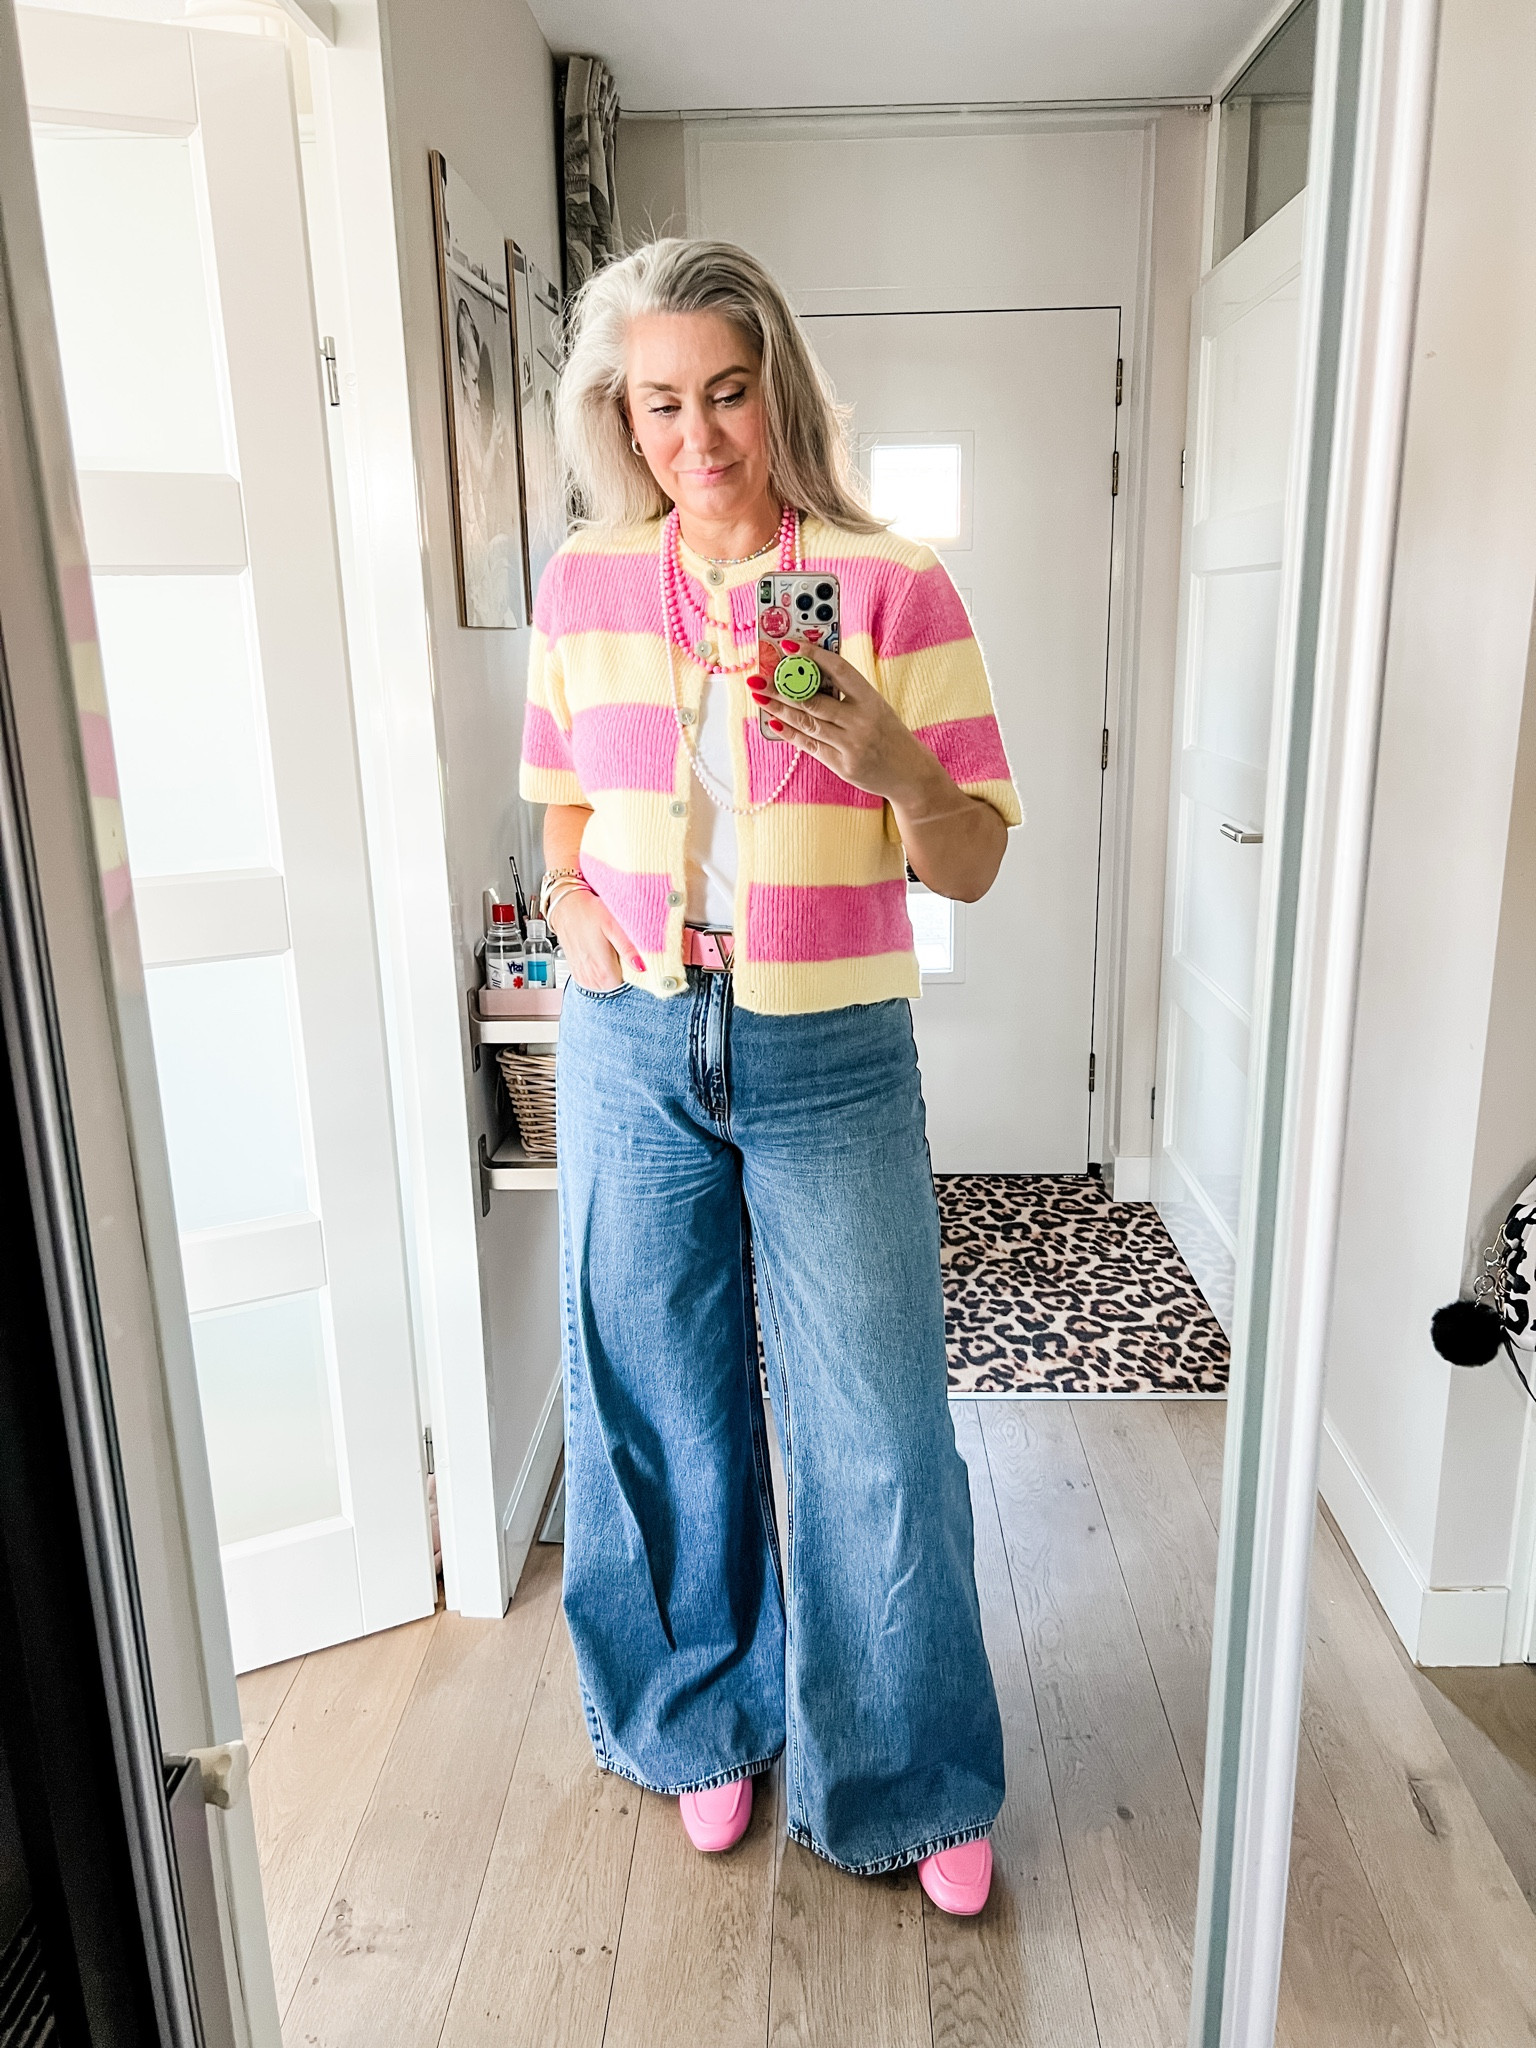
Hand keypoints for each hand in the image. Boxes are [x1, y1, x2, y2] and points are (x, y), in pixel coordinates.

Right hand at [548, 885, 642, 991]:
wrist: (564, 906)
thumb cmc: (588, 911)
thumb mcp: (612, 925)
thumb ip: (628, 948)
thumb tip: (642, 967)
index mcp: (603, 971)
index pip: (629, 986)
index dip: (636, 974)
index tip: (637, 960)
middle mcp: (591, 979)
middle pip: (618, 987)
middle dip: (625, 973)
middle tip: (623, 952)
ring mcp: (583, 978)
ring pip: (606, 986)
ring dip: (613, 973)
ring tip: (611, 952)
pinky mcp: (577, 974)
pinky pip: (595, 982)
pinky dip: (601, 973)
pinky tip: (601, 956)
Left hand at [749, 641, 946, 809]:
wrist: (911, 775)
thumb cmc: (890, 736)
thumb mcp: (877, 708)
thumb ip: (848, 694)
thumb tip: (810, 676)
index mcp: (872, 700)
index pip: (839, 670)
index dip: (812, 656)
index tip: (788, 646)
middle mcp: (862, 721)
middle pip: (814, 699)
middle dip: (783, 687)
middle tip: (759, 677)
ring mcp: (851, 745)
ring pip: (807, 722)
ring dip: (779, 708)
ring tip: (760, 696)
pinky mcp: (843, 765)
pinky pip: (810, 745)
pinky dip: (790, 733)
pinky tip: (773, 722)